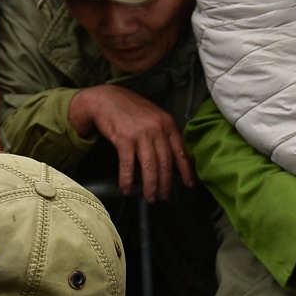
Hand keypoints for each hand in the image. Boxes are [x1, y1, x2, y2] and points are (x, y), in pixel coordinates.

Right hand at [69, 85, 193, 201]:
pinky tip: (127, 188)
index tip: (189, 185)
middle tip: (163, 196)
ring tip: (150, 197)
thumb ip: (164, 134)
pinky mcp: (123, 138)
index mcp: (168, 124)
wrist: (106, 98)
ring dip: (150, 185)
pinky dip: (127, 179)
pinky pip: (127, 164)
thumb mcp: (154, 117)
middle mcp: (157, 129)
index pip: (180, 151)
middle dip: (165, 183)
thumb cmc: (131, 109)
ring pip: (150, 166)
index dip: (186, 171)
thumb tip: (174, 157)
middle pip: (165, 162)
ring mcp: (141, 134)